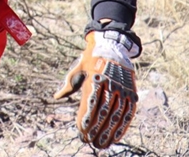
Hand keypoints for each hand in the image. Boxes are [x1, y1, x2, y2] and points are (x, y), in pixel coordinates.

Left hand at [54, 30, 138, 148]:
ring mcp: (123, 88)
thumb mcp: (77, 70)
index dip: (87, 119)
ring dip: (109, 132)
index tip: (81, 131)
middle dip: (97, 129)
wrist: (111, 46)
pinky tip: (116, 136)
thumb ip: (68, 85)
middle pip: (104, 112)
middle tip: (89, 142)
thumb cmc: (89, 61)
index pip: (91, 103)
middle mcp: (111, 84)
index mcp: (96, 78)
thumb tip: (56, 97)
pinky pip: (129, 112)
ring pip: (117, 114)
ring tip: (101, 144)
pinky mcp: (132, 92)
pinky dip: (123, 126)